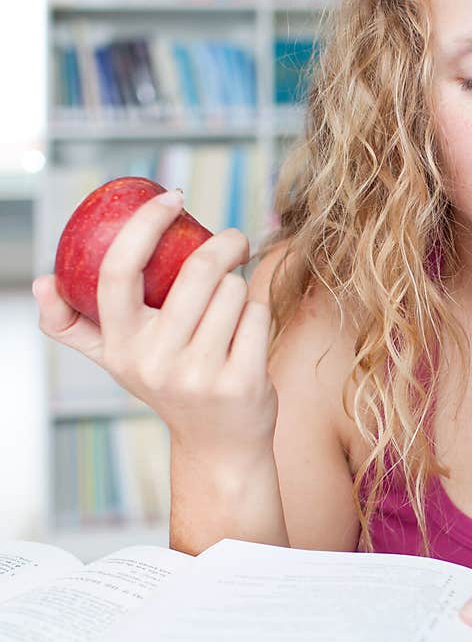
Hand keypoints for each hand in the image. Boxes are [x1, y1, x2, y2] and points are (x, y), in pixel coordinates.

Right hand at [33, 191, 277, 459]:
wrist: (218, 445)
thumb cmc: (171, 385)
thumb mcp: (119, 360)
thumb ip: (77, 325)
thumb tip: (42, 283)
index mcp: (119, 346)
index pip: (118, 272)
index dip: (144, 225)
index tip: (172, 197)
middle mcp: (153, 362)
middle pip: (197, 271)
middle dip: (225, 244)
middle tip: (235, 240)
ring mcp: (198, 375)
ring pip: (235, 291)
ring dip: (241, 289)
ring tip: (232, 312)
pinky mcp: (241, 383)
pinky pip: (258, 316)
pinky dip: (259, 315)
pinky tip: (248, 335)